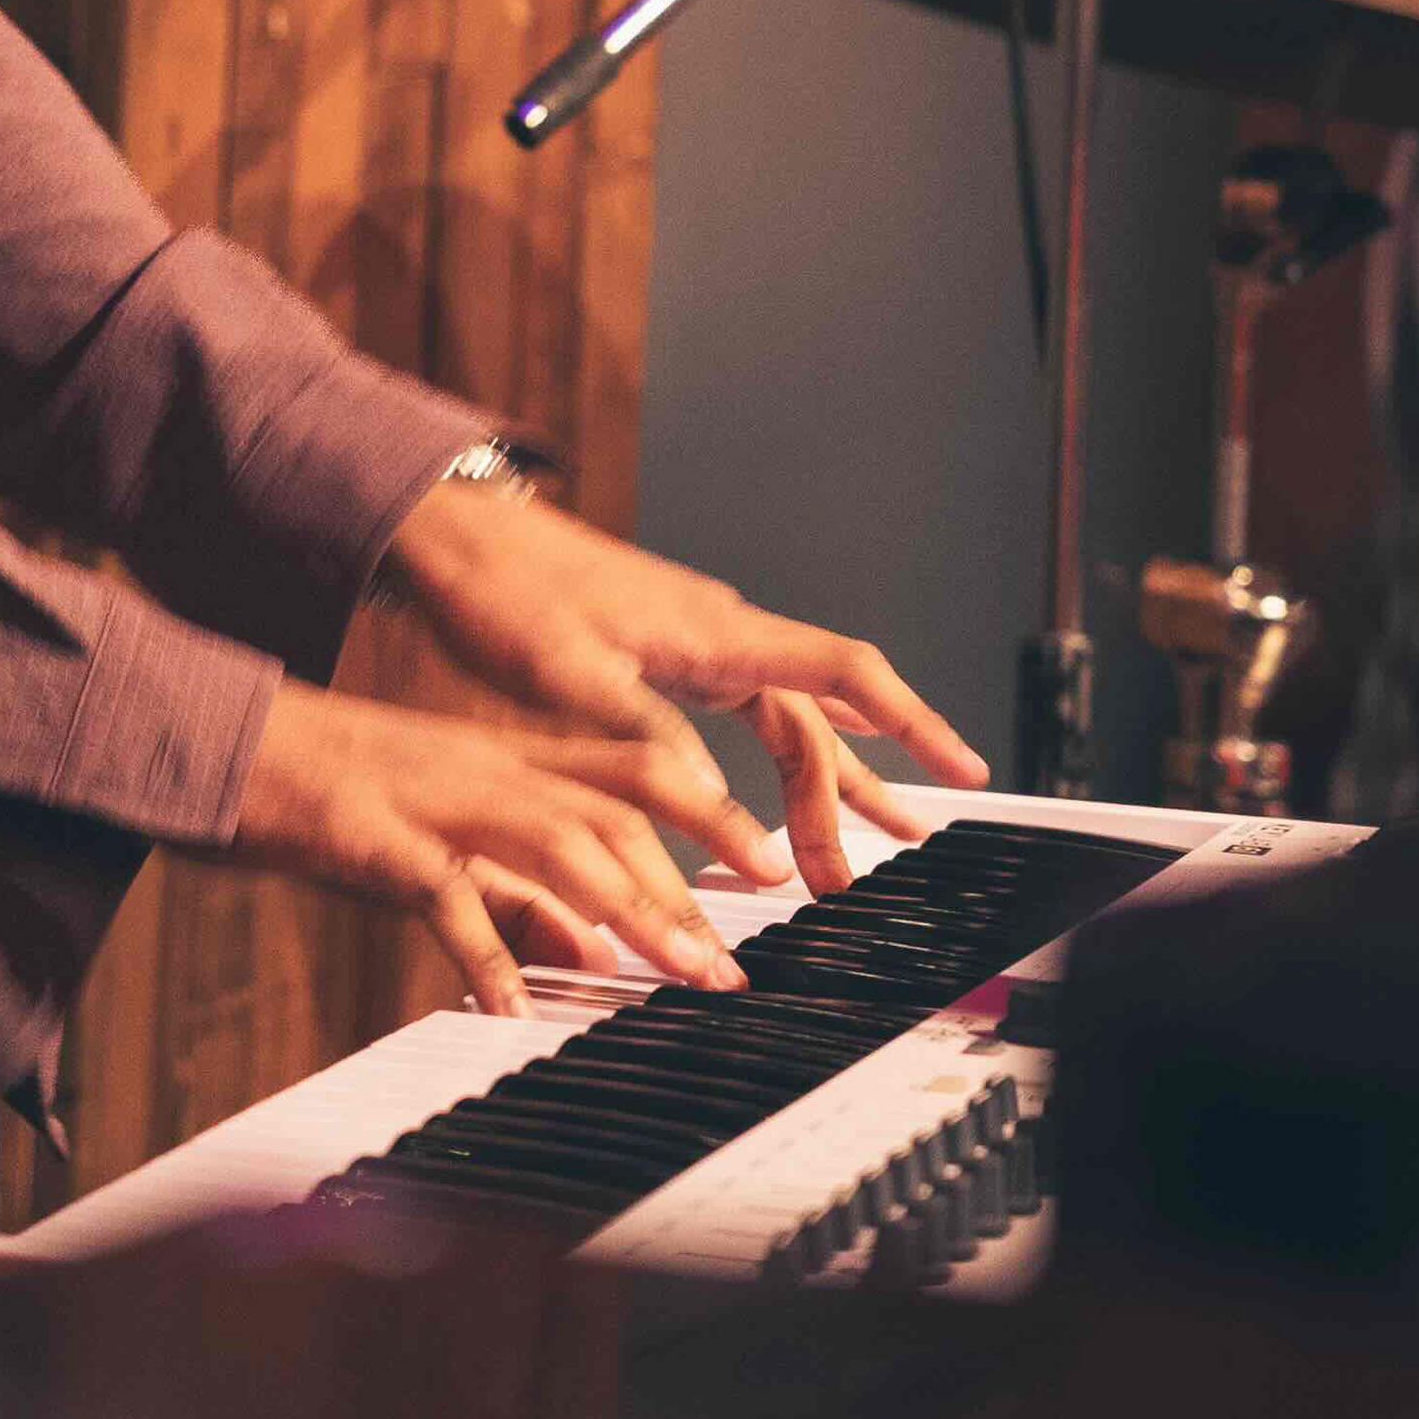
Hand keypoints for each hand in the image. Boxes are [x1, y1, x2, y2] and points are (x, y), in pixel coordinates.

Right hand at [233, 681, 758, 1022]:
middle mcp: (484, 768)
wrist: (216, 739)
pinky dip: (483, 953)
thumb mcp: (437, 837)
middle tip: (730, 966)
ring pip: (554, 842)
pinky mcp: (371, 835)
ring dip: (622, 914)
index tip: (771, 870)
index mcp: (505, 760)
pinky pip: (442, 894)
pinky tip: (512, 1010)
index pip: (631, 774)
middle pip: (612, 815)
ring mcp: (431, 796)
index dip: (710, 816)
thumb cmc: (323, 793)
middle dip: (684, 891)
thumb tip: (594, 955)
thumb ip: (515, 893)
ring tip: (669, 979)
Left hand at [382, 479, 983, 890]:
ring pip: (781, 726)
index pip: (844, 673)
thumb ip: (652, 744)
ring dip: (810, 793)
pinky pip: (742, 718)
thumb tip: (722, 817)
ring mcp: (697, 645)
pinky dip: (765, 767)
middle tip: (844, 882)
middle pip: (813, 724)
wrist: (453, 536)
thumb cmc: (505, 596)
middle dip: (841, 802)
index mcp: (717, 634)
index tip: (965, 770)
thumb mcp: (572, 681)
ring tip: (841, 862)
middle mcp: (722, 635)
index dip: (914, 722)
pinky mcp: (666, 656)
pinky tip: (774, 802)